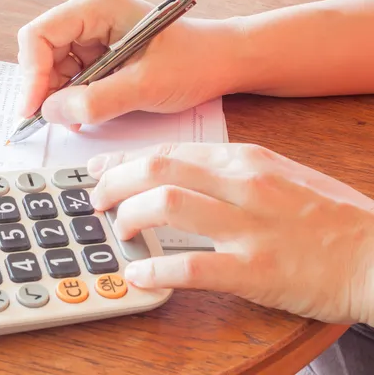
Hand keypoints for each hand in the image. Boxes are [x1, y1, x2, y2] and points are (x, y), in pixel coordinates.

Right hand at [16, 0, 241, 128]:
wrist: (218, 64)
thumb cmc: (192, 62)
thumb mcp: (144, 84)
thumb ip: (96, 101)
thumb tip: (50, 112)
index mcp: (96, 7)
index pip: (39, 36)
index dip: (31, 75)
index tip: (33, 110)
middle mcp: (89, 17)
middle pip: (42, 53)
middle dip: (45, 89)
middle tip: (56, 120)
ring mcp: (92, 36)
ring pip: (53, 69)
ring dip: (59, 98)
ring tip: (78, 119)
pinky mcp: (99, 55)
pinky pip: (71, 78)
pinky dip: (73, 100)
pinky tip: (86, 113)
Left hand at [86, 142, 373, 325]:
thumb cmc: (328, 216)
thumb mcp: (278, 175)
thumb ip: (228, 174)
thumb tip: (177, 178)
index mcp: (246, 160)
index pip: (170, 151)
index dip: (125, 159)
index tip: (100, 168)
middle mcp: (244, 184)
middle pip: (158, 169)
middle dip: (114, 181)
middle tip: (98, 199)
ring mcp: (248, 225)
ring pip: (166, 205)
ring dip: (130, 217)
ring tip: (120, 231)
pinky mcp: (255, 269)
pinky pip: (190, 267)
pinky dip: (155, 270)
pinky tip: (139, 275)